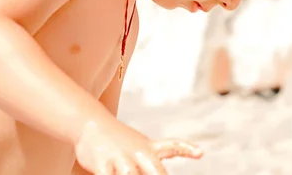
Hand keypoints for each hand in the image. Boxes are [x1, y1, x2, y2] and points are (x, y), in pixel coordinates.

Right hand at [75, 120, 202, 173]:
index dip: (187, 149)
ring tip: (128, 171)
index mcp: (148, 147)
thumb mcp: (139, 145)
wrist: (90, 123)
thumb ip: (152, 160)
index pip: (171, 146)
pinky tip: (110, 174)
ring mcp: (120, 158)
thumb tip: (171, 165)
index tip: (201, 153)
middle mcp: (137, 152)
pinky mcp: (103, 164)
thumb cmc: (118, 139)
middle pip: (156, 171)